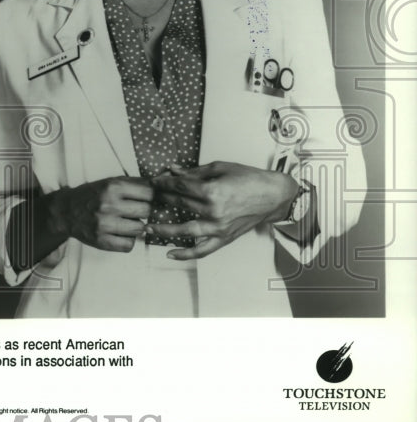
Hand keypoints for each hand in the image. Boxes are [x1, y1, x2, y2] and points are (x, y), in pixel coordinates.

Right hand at [51, 176, 153, 252]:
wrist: (66, 211)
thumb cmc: (92, 195)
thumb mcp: (110, 182)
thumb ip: (135, 182)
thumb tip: (161, 182)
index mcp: (112, 187)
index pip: (149, 193)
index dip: (149, 197)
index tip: (143, 199)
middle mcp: (108, 204)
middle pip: (146, 211)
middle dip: (143, 212)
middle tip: (134, 212)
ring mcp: (104, 224)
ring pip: (140, 229)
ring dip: (136, 227)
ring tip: (125, 222)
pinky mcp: (101, 241)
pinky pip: (129, 245)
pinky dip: (127, 241)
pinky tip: (119, 233)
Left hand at [146, 162, 297, 259]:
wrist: (274, 196)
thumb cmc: (249, 179)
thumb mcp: (220, 168)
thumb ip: (194, 171)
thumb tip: (172, 169)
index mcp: (212, 190)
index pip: (179, 186)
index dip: (163, 183)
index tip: (153, 182)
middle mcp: (213, 211)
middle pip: (178, 205)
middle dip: (161, 200)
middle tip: (148, 198)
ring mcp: (219, 227)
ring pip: (184, 230)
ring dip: (164, 230)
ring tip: (147, 228)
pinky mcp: (225, 238)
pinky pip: (202, 250)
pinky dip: (185, 254)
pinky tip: (170, 253)